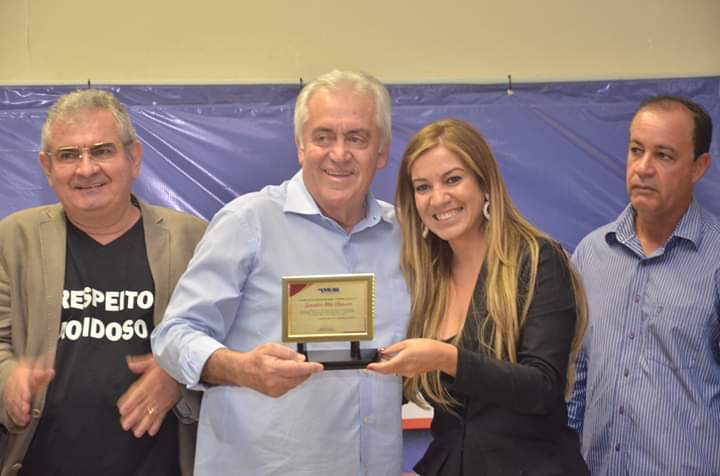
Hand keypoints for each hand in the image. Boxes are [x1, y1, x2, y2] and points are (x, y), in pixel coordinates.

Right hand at [3, 357, 54, 426]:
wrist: (17, 378)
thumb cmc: (30, 378)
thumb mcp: (37, 375)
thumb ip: (44, 375)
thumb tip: (51, 372)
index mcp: (19, 379)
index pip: (20, 385)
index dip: (23, 391)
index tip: (27, 396)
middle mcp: (13, 388)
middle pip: (15, 397)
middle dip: (20, 404)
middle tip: (26, 410)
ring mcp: (10, 397)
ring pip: (12, 405)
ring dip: (18, 413)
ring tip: (25, 419)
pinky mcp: (9, 404)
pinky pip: (10, 411)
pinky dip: (15, 417)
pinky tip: (21, 422)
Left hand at [117, 354, 180, 437]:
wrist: (185, 369)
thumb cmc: (170, 365)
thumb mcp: (154, 360)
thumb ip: (140, 364)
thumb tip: (130, 363)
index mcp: (149, 382)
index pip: (137, 393)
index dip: (129, 402)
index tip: (122, 409)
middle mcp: (155, 393)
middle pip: (142, 407)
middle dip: (133, 417)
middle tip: (126, 425)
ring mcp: (161, 400)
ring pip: (151, 414)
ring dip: (143, 424)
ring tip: (137, 432)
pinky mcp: (168, 405)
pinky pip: (162, 416)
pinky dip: (157, 424)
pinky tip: (151, 431)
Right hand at [204, 343, 322, 397]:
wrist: (243, 371)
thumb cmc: (255, 358)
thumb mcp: (270, 347)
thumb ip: (287, 353)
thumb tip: (301, 359)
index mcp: (273, 368)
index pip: (297, 369)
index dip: (310, 368)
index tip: (319, 367)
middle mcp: (274, 381)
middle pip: (299, 377)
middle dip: (305, 370)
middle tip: (302, 362)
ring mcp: (275, 390)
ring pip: (296, 383)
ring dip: (299, 375)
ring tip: (290, 367)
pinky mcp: (275, 394)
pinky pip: (290, 387)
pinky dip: (292, 380)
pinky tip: (285, 374)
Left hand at [367, 338, 457, 377]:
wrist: (440, 356)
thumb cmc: (426, 347)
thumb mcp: (408, 343)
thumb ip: (394, 348)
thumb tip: (383, 351)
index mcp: (402, 360)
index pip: (385, 367)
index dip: (375, 368)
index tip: (368, 367)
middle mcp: (404, 370)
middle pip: (388, 371)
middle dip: (379, 367)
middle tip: (372, 363)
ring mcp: (409, 373)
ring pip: (394, 371)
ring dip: (387, 366)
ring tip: (385, 357)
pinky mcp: (412, 374)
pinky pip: (400, 370)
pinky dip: (395, 366)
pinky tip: (396, 359)